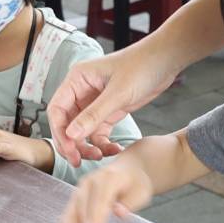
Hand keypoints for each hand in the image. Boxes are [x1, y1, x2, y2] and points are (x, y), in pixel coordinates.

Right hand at [48, 45, 176, 167]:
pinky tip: (115, 149)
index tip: (70, 151)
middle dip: (72, 144)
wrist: (166, 60)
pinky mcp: (109, 110)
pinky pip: (99, 132)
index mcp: (77, 80)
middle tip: (79, 162)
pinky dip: (104, 143)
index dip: (59, 133)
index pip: (57, 110)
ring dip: (88, 146)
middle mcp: (82, 91)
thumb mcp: (118, 93)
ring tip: (101, 155)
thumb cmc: (142, 66)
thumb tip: (71, 135)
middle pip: (67, 124)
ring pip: (82, 131)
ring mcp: (95, 102)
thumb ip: (94, 115)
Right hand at [60, 157, 152, 222]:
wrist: (125, 170)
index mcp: (108, 177)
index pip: (101, 200)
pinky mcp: (75, 199)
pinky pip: (68, 216)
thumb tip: (119, 213)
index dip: (97, 219)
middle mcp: (90, 181)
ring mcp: (80, 189)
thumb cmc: (136, 184)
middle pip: (85, 208)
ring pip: (71, 213)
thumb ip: (130, 202)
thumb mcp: (141, 192)